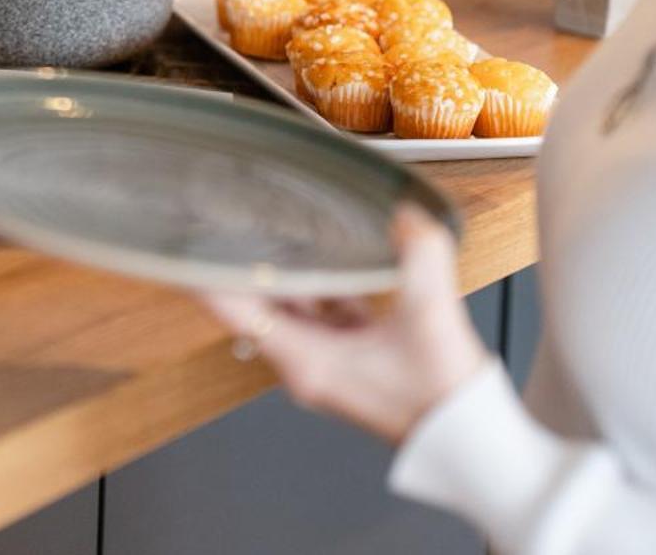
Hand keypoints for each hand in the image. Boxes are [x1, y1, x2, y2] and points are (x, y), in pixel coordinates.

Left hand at [201, 204, 489, 446]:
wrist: (473, 444)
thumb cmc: (442, 397)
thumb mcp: (430, 315)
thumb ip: (418, 254)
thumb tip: (406, 212)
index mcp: (305, 361)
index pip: (235, 311)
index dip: (206, 277)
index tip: (183, 245)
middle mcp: (306, 365)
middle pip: (258, 306)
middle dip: (246, 264)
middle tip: (229, 220)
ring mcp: (330, 365)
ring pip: (294, 310)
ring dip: (289, 274)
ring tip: (278, 228)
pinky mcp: (355, 363)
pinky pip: (326, 318)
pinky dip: (325, 290)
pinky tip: (338, 261)